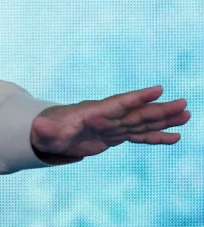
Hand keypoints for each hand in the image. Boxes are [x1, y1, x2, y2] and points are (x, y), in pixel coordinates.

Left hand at [31, 85, 190, 160]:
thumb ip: (45, 130)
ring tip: (186, 115)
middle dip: (159, 109)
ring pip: (142, 122)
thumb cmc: (47, 132)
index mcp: (93, 113)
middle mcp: (107, 117)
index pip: (118, 103)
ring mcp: (113, 126)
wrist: (50, 134)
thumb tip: (39, 126)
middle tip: (183, 104)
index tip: (157, 89)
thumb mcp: (44, 133)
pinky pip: (139, 136)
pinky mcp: (115, 136)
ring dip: (164, 119)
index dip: (137, 97)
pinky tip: (174, 137)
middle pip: (136, 112)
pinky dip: (156, 137)